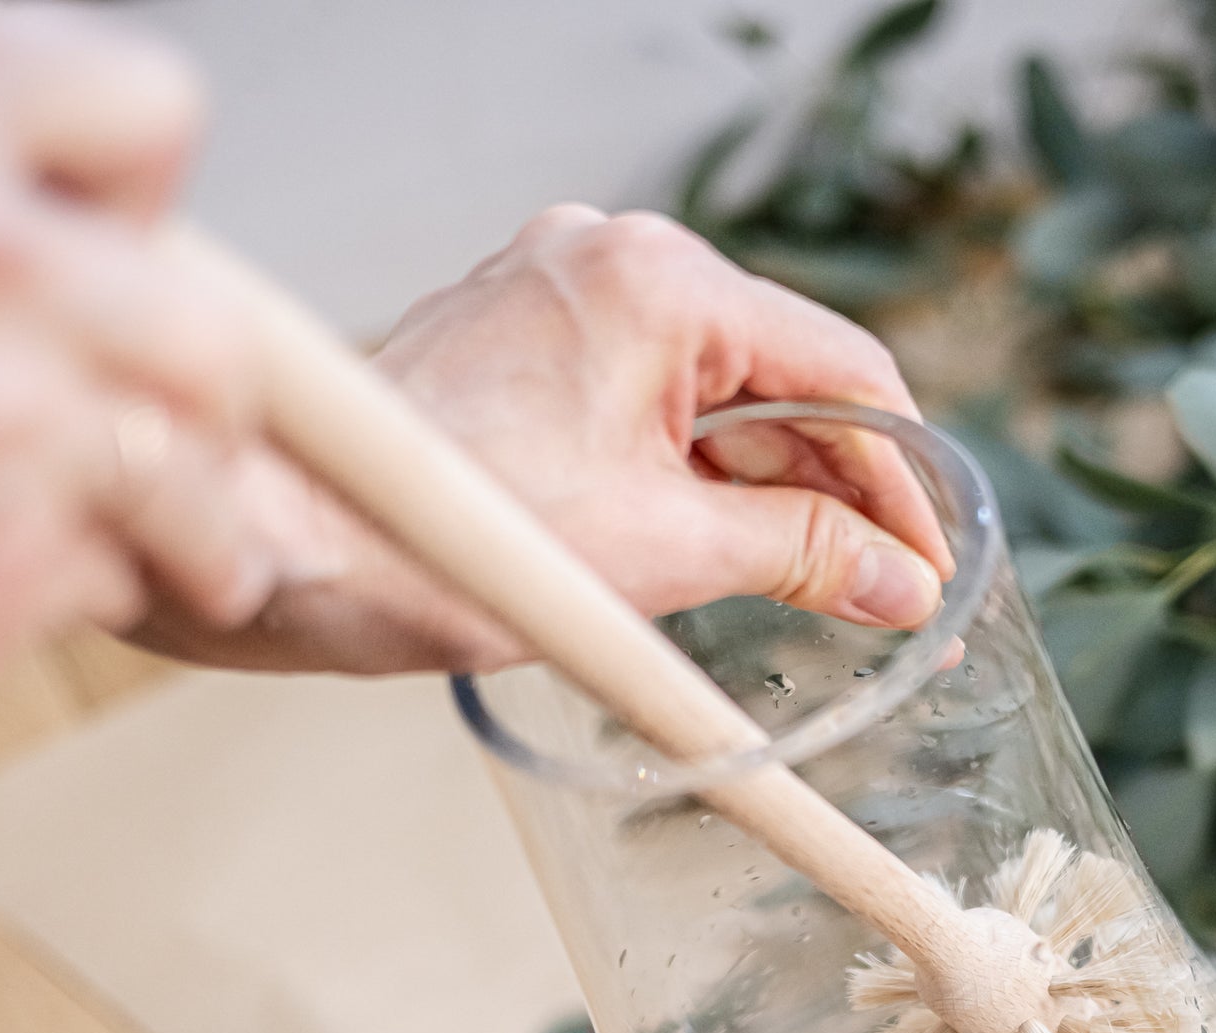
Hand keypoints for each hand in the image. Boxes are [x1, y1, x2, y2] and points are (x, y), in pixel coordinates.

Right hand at [0, 9, 271, 733]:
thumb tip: (81, 202)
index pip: (153, 109)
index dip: (129, 199)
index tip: (94, 254)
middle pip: (215, 336)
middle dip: (197, 405)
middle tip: (163, 444)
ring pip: (195, 478)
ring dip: (183, 528)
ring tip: (161, 552)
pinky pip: (118, 576)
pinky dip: (75, 588)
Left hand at [145, 205, 953, 673]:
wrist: (282, 543)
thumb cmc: (440, 543)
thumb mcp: (656, 556)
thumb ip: (797, 558)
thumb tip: (896, 583)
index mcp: (658, 281)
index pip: (843, 369)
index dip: (906, 479)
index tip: (933, 563)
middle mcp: (611, 259)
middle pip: (782, 377)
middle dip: (840, 490)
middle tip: (887, 590)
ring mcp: (560, 295)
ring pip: (716, 395)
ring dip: (769, 490)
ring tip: (816, 586)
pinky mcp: (524, 341)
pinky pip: (650, 403)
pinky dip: (696, 476)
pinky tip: (727, 547)